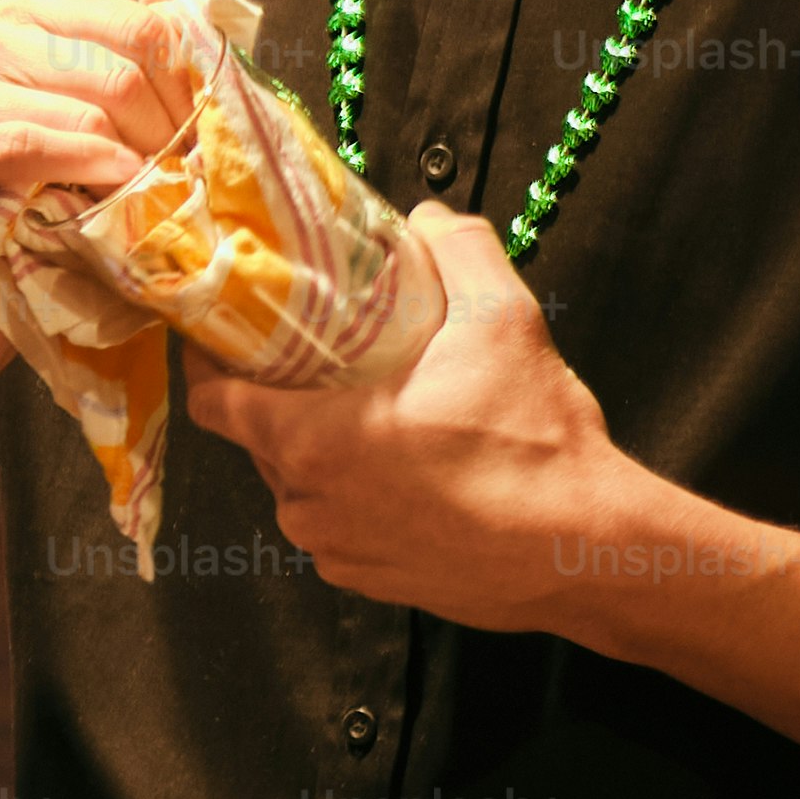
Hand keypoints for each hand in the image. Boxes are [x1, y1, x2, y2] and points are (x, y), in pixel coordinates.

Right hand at [0, 0, 227, 295]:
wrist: (1, 271)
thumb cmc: (70, 179)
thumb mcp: (124, 99)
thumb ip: (157, 28)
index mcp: (24, 10)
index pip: (138, 25)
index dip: (189, 83)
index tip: (209, 131)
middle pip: (114, 72)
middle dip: (164, 131)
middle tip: (187, 173)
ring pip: (79, 112)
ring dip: (132, 161)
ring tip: (152, 191)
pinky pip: (29, 147)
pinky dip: (84, 166)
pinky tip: (113, 185)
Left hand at [183, 204, 637, 631]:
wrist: (589, 553)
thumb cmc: (537, 445)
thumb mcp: (502, 321)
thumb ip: (458, 250)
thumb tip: (429, 216)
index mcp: (308, 440)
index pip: (210, 400)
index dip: (209, 361)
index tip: (227, 331)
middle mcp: (304, 503)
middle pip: (258, 437)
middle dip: (282, 397)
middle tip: (323, 362)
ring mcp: (333, 550)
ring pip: (299, 485)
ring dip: (323, 450)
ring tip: (377, 415)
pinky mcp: (367, 582)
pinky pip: (338, 527)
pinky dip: (356, 499)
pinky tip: (408, 475)